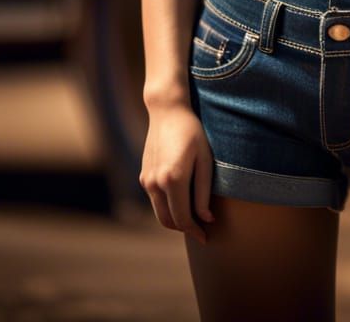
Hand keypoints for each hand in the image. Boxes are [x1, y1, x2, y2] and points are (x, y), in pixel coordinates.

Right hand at [139, 102, 215, 243]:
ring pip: (160, 213)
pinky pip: (155, 201)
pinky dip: (167, 208)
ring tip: (194, 219)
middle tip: (202, 230)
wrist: (167, 112)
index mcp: (173, 180)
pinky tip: (182, 202)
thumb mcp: (205, 159)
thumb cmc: (192, 132)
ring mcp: (146, 180)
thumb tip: (206, 219)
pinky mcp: (143, 176)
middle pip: (168, 221)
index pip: (183, 218)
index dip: (195, 231)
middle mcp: (155, 183)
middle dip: (185, 229)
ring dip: (175, 220)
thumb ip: (204, 192)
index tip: (206, 237)